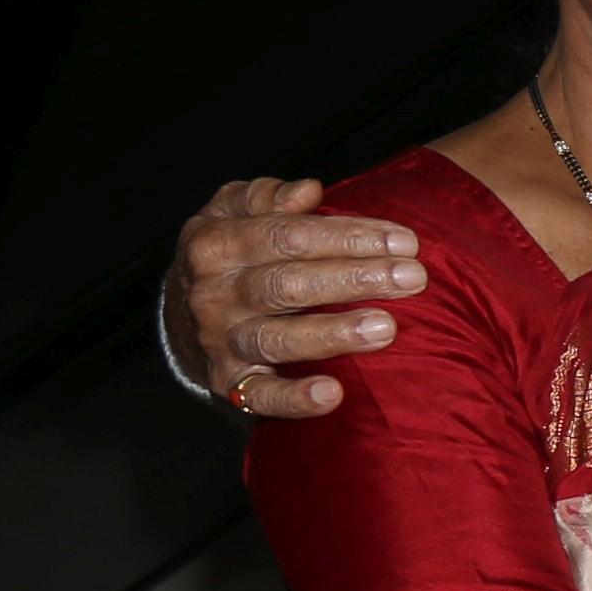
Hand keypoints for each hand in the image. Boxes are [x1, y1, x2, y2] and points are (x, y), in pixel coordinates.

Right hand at [171, 178, 427, 418]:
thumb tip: (308, 191)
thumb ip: (266, 197)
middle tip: (413, 278)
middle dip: (355, 279)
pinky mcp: (230, 385)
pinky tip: (333, 393)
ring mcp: (221, 342)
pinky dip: (296, 399)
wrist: (178, 318)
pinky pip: (262, 397)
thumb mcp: (232, 214)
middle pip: (289, 284)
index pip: (288, 236)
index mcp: (216, 244)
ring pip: (279, 338)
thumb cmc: (228, 258)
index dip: (349, 237)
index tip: (405, 242)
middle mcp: (214, 294)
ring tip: (386, 327)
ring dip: (334, 333)